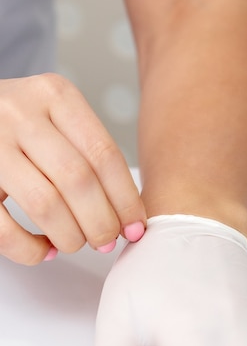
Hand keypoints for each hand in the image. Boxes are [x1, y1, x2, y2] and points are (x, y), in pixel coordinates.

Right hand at [0, 74, 145, 263]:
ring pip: (45, 204)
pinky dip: (30, 249)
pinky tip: (44, 250)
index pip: (104, 154)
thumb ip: (89, 156)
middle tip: (106, 242)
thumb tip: (127, 218)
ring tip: (75, 243)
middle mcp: (20, 113)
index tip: (135, 228)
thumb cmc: (21, 126)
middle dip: (101, 222)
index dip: (126, 200)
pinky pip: (4, 227)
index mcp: (55, 95)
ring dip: (70, 236)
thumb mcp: (56, 119)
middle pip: (78, 179)